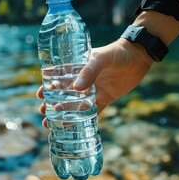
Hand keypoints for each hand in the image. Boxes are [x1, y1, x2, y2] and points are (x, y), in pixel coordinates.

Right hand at [37, 38, 152, 127]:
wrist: (139, 56)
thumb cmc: (117, 52)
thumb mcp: (101, 58)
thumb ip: (90, 71)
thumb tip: (77, 88)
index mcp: (76, 68)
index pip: (58, 78)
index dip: (47, 87)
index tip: (39, 95)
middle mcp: (82, 80)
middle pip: (63, 94)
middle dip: (52, 103)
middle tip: (44, 112)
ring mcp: (92, 91)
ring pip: (74, 105)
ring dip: (63, 114)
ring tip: (51, 124)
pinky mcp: (104, 99)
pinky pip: (91, 112)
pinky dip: (82, 120)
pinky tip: (72, 127)